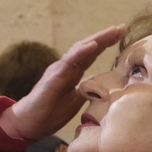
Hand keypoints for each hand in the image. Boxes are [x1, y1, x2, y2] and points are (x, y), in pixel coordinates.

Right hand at [0, 25, 127, 141]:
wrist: (29, 124)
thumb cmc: (50, 113)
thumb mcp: (76, 101)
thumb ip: (88, 91)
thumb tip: (105, 87)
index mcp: (72, 72)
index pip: (91, 54)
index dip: (106, 43)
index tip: (122, 34)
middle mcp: (66, 67)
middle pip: (88, 47)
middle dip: (106, 36)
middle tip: (122, 27)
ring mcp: (59, 69)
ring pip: (80, 49)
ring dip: (97, 39)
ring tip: (112, 31)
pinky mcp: (53, 76)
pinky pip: (69, 61)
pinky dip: (82, 51)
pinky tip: (94, 45)